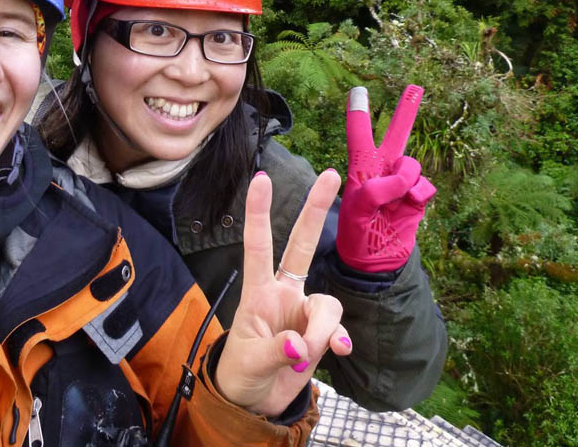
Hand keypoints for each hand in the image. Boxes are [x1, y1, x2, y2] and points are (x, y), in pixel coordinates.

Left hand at [214, 170, 352, 416]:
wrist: (253, 402)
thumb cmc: (240, 373)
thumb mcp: (249, 362)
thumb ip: (276, 351)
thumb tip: (301, 346)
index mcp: (258, 292)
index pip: (257, 245)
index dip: (259, 213)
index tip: (261, 178)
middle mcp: (284, 294)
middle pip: (301, 245)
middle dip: (315, 210)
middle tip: (332, 175)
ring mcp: (304, 313)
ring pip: (326, 304)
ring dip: (321, 330)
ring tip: (303, 357)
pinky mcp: (321, 336)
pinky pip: (337, 330)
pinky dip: (337, 341)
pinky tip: (335, 353)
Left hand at [336, 85, 436, 272]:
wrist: (376, 261)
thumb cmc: (357, 235)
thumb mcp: (356, 213)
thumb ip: (375, 190)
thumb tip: (401, 177)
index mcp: (360, 171)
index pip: (359, 138)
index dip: (359, 115)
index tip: (358, 91)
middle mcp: (382, 171)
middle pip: (395, 138)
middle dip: (405, 114)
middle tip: (415, 87)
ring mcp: (401, 184)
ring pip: (411, 165)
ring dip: (403, 180)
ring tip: (391, 202)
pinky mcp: (416, 198)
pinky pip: (424, 186)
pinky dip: (416, 196)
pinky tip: (406, 208)